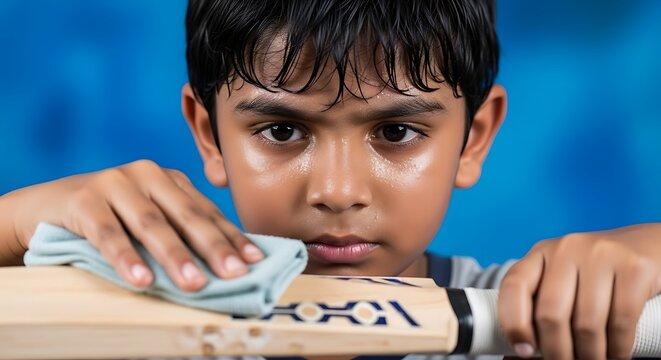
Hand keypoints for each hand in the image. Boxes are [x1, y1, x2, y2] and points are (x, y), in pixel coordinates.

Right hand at [6, 159, 263, 290]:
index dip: (232, 237)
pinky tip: (142, 280)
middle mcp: (146, 174)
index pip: (207, 212)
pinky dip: (126, 258)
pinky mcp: (84, 200)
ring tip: (194, 285)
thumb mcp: (150, 217)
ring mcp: (114, 183)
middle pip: (186, 216)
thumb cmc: (112, 216)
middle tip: (235, 274)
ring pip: (151, 225)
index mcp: (169, 179)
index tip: (255, 262)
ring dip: (174, 257)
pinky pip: (108, 233)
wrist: (49, 206)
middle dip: (213, 247)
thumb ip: (181, 231)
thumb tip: (227, 262)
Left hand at [498, 223, 660, 359]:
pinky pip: (620, 322)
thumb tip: (521, 354)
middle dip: (557, 351)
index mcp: (541, 253)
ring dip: (589, 355)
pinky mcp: (634, 267)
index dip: (513, 323)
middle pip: (551, 313)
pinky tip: (615, 354)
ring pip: (586, 324)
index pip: (514, 286)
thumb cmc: (597, 274)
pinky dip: (617, 349)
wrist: (648, 246)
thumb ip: (542, 306)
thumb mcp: (564, 281)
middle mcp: (567, 248)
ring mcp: (601, 254)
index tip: (524, 350)